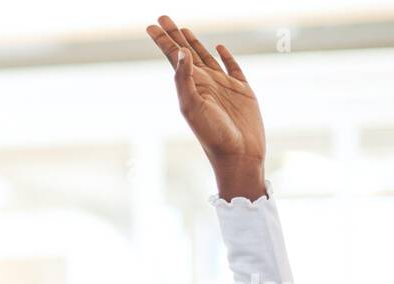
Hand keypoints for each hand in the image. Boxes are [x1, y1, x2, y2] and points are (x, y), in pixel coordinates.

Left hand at [145, 15, 266, 197]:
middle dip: (174, 35)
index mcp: (191, 86)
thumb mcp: (192, 107)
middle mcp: (205, 84)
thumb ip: (185, 80)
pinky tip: (218, 48)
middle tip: (162, 17)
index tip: (151, 25)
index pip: (173, 57)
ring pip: (206, 58)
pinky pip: (232, 68)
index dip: (163, 40)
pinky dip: (226, 56)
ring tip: (183, 29)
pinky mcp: (242, 91)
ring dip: (194, 44)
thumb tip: (180, 52)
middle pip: (186, 53)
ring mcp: (223, 86)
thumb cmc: (213, 135)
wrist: (238, 155)